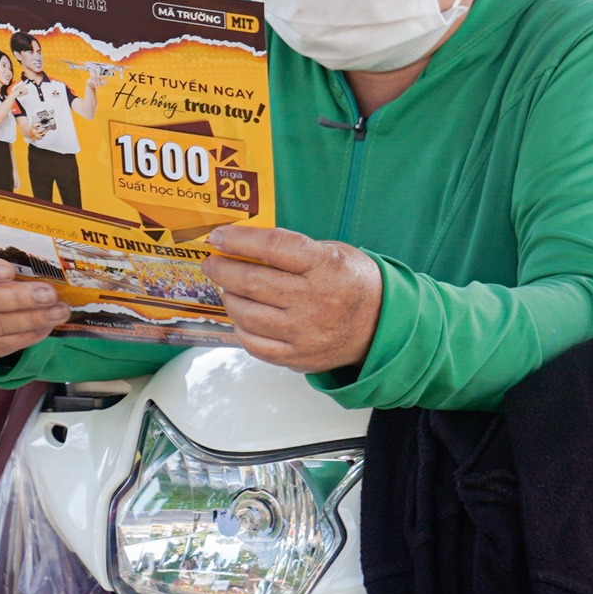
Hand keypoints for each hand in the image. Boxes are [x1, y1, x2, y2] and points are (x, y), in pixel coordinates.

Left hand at [202, 225, 381, 373]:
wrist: (380, 325)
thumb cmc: (351, 282)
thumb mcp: (332, 252)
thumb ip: (291, 248)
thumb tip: (241, 245)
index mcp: (324, 266)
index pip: (273, 247)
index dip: (239, 240)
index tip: (218, 237)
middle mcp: (313, 299)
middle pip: (252, 282)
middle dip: (222, 270)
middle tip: (212, 264)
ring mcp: (304, 332)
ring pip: (247, 314)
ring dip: (229, 298)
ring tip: (227, 289)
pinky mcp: (297, 357)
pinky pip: (254, 344)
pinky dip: (240, 327)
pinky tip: (240, 316)